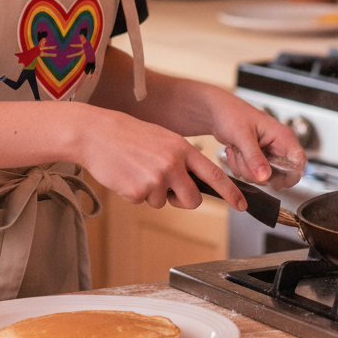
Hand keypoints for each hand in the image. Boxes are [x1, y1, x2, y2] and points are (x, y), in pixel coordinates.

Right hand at [78, 107, 247, 212]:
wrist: (95, 133)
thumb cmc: (126, 134)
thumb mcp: (161, 138)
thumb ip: (179, 157)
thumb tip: (191, 181)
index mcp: (181, 147)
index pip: (214, 174)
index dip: (231, 192)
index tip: (241, 204)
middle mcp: (173, 163)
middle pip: (193, 200)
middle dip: (183, 200)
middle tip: (169, 191)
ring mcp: (156, 178)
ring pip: (166, 202)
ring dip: (154, 194)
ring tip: (138, 171)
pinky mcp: (138, 191)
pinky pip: (144, 202)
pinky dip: (135, 194)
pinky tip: (126, 175)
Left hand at [210, 95, 305, 190]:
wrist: (216, 112)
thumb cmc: (231, 114)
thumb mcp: (242, 136)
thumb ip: (254, 157)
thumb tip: (265, 177)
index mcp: (282, 136)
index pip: (298, 162)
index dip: (290, 176)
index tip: (273, 182)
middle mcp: (278, 146)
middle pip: (278, 175)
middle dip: (256, 172)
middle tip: (242, 156)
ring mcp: (267, 154)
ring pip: (263, 177)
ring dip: (245, 168)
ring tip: (236, 150)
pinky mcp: (257, 159)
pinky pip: (252, 174)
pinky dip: (240, 168)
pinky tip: (233, 152)